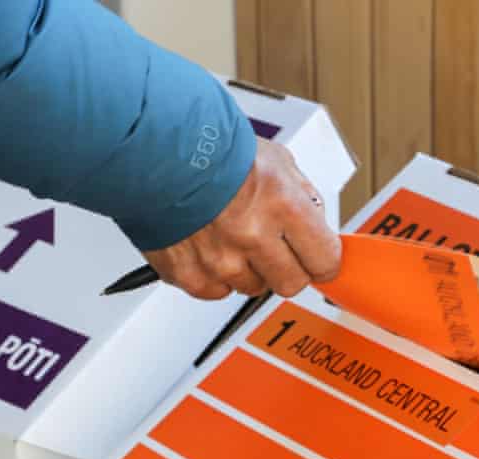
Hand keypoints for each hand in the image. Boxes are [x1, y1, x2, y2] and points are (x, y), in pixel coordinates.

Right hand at [143, 138, 340, 299]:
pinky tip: (207, 244)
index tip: (319, 257)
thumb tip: (316, 220)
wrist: (153, 148)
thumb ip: (301, 194)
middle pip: (292, 283)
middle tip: (275, 247)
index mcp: (283, 205)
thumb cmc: (211, 148)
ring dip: (248, 269)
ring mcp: (220, 260)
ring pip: (253, 287)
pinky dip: (213, 274)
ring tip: (232, 235)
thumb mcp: (275, 158)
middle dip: (289, 267)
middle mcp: (253, 236)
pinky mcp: (189, 274)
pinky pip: (216, 291)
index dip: (323, 259)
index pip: (325, 260)